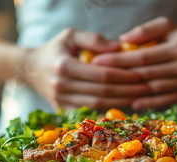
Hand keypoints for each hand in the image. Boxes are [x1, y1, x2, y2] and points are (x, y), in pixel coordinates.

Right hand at [23, 28, 150, 108]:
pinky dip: (109, 108)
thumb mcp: (71, 35)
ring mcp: (61, 100)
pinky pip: (91, 110)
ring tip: (140, 96)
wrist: (29, 69)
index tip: (141, 73)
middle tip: (147, 87)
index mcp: (64, 65)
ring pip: (98, 104)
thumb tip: (120, 48)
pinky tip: (124, 103)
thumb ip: (95, 39)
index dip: (124, 75)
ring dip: (122, 102)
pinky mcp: (62, 109)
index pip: (101, 74)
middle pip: (102, 92)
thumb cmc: (55, 49)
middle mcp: (61, 85)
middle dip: (128, 91)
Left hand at [92, 17, 176, 108]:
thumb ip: (145, 31)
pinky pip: (164, 100)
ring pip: (153, 88)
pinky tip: (132, 102)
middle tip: (98, 77)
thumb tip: (122, 40)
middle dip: (119, 76)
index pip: (142, 56)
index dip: (118, 59)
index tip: (98, 60)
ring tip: (110, 91)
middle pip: (145, 74)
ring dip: (131, 91)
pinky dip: (147, 102)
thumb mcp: (167, 26)